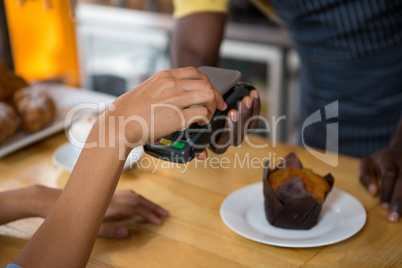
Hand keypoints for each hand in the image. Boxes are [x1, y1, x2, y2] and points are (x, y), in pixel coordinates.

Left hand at [5, 185, 167, 238]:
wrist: (50, 201)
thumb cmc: (68, 216)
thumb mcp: (87, 227)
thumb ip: (109, 229)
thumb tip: (128, 231)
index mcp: (110, 205)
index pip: (136, 208)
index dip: (149, 214)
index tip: (160, 221)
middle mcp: (111, 197)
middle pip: (138, 200)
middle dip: (153, 207)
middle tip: (166, 214)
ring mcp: (108, 194)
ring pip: (133, 195)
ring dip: (147, 201)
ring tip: (156, 208)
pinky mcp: (104, 194)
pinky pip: (126, 193)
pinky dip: (137, 197)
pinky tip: (137, 200)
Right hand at [111, 67, 225, 146]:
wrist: (119, 123)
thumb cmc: (128, 110)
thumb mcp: (146, 89)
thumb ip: (163, 87)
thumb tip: (175, 93)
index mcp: (164, 76)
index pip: (195, 72)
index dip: (207, 82)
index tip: (210, 90)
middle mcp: (172, 84)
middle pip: (206, 83)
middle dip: (215, 94)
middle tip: (216, 105)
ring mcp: (176, 99)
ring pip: (209, 95)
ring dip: (212, 105)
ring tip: (208, 113)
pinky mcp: (178, 117)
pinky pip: (202, 113)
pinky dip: (206, 118)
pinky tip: (201, 122)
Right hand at [197, 89, 259, 158]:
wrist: (208, 109)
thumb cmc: (200, 120)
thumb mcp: (195, 130)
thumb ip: (197, 141)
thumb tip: (201, 155)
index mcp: (217, 146)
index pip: (225, 142)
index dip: (230, 128)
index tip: (230, 114)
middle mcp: (230, 140)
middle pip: (239, 133)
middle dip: (240, 118)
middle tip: (241, 104)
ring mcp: (240, 132)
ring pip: (248, 126)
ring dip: (249, 111)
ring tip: (248, 99)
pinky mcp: (248, 124)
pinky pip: (255, 117)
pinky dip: (256, 105)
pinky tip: (254, 94)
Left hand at [360, 147, 401, 221]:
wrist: (401, 149)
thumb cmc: (380, 160)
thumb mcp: (367, 163)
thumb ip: (366, 176)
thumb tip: (373, 192)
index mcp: (389, 159)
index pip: (389, 175)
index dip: (387, 191)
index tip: (383, 206)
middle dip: (399, 201)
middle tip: (393, 217)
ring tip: (401, 217)